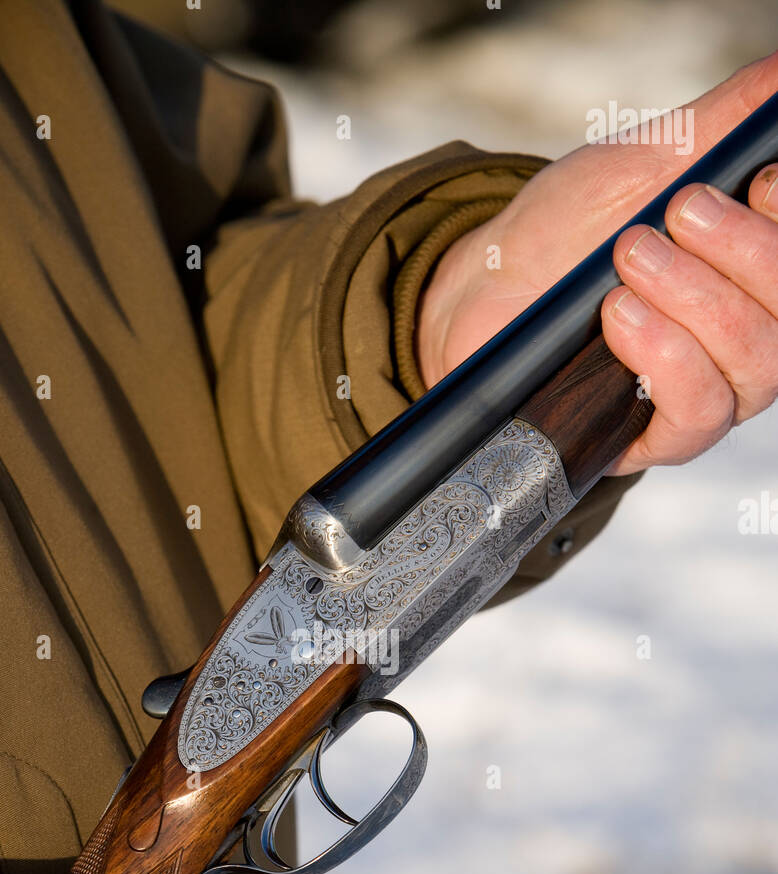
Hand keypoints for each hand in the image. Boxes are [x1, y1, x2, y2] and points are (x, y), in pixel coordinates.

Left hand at [417, 52, 777, 474]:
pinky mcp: (662, 434)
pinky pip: (700, 413)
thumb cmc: (567, 232)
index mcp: (756, 272)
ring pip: (757, 362)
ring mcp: (713, 389)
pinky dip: (666, 357)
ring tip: (630, 258)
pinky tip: (622, 317)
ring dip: (696, 300)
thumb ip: (717, 125)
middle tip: (674, 212)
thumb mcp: (642, 161)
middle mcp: (749, 335)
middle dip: (739, 251)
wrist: (487, 291)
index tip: (760, 181)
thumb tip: (777, 76)